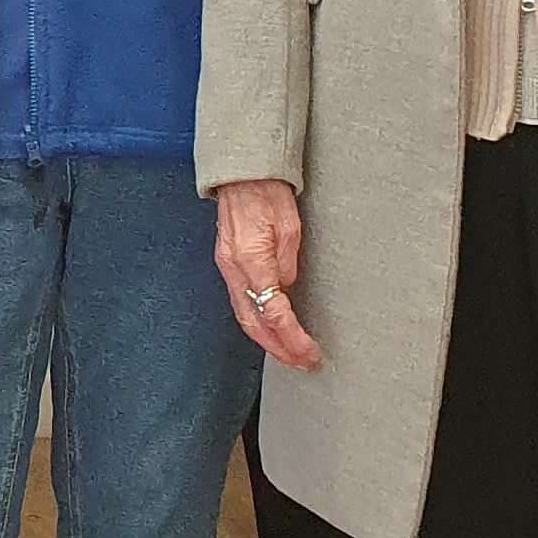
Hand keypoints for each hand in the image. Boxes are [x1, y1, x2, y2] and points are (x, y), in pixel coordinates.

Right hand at [214, 177, 321, 369]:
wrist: (244, 175)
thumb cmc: (269, 195)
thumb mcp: (290, 230)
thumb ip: (288, 265)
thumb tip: (287, 290)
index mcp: (252, 259)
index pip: (273, 311)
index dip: (292, 337)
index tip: (309, 352)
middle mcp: (234, 268)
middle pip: (254, 323)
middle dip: (279, 349)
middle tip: (302, 363)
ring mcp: (228, 268)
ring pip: (245, 317)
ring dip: (267, 341)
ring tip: (289, 354)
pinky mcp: (228, 265)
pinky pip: (241, 303)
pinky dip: (258, 323)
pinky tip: (271, 331)